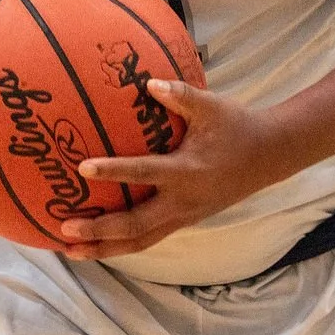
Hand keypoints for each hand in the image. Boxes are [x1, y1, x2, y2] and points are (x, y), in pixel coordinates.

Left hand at [65, 81, 286, 261]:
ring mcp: (185, 216)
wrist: (269, 155)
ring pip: (141, 241)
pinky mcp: (185, 221)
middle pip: (136, 226)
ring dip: (106, 248)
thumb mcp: (211, 106)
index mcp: (186, 171)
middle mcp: (183, 201)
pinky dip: (122, 244)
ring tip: (71, 251)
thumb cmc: (236, 125)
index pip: (143, 173)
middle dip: (100, 231)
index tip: (82, 168)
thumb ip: (180, 94)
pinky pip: (149, 238)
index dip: (112, 171)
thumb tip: (149, 82)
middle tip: (65, 229)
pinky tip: (97, 245)